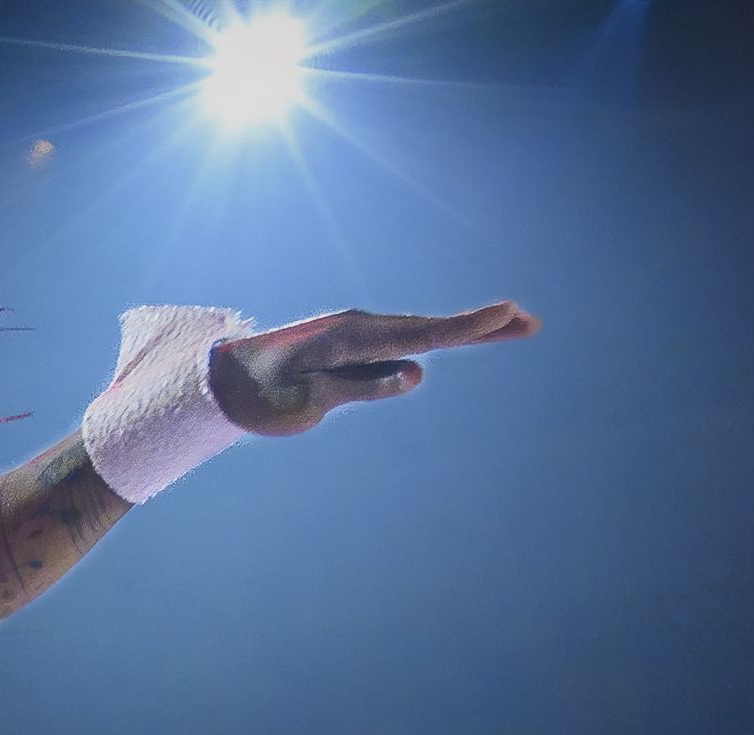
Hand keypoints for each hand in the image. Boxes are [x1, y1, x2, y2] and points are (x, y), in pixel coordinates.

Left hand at [214, 302, 538, 435]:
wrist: (222, 379)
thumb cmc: (260, 397)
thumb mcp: (308, 402)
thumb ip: (361, 386)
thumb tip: (418, 373)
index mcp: (351, 339)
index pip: (421, 336)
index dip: (467, 327)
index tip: (505, 313)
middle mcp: (360, 328)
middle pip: (433, 330)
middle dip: (483, 326)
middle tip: (532, 323)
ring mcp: (359, 333)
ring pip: (422, 333)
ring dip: (468, 330)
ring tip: (514, 326)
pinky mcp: (355, 344)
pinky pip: (404, 341)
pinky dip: (439, 337)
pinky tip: (465, 336)